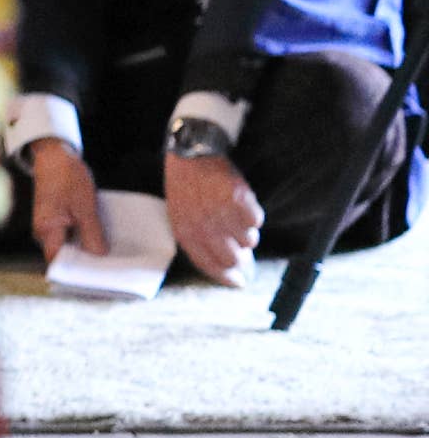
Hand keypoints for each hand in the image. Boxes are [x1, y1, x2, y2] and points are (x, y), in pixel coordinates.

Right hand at [24, 138, 107, 267]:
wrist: (54, 155)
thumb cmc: (66, 177)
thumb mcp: (85, 206)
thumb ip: (90, 234)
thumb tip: (98, 257)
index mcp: (46, 230)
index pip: (59, 261)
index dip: (77, 269)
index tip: (98, 273)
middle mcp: (43, 231)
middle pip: (63, 255)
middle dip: (85, 259)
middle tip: (108, 262)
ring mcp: (47, 225)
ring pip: (67, 244)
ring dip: (85, 247)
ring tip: (106, 249)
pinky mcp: (54, 218)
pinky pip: (69, 234)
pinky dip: (82, 236)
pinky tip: (97, 234)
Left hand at [165, 148, 265, 286]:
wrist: (190, 155)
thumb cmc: (186, 188)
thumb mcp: (181, 217)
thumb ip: (200, 241)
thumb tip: (229, 267)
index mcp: (185, 232)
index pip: (209, 265)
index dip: (226, 278)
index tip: (239, 282)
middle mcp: (204, 226)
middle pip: (233, 259)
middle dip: (240, 256)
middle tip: (239, 244)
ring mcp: (222, 213)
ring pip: (249, 240)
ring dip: (246, 232)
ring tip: (234, 216)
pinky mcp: (239, 199)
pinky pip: (257, 220)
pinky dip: (253, 215)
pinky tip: (241, 204)